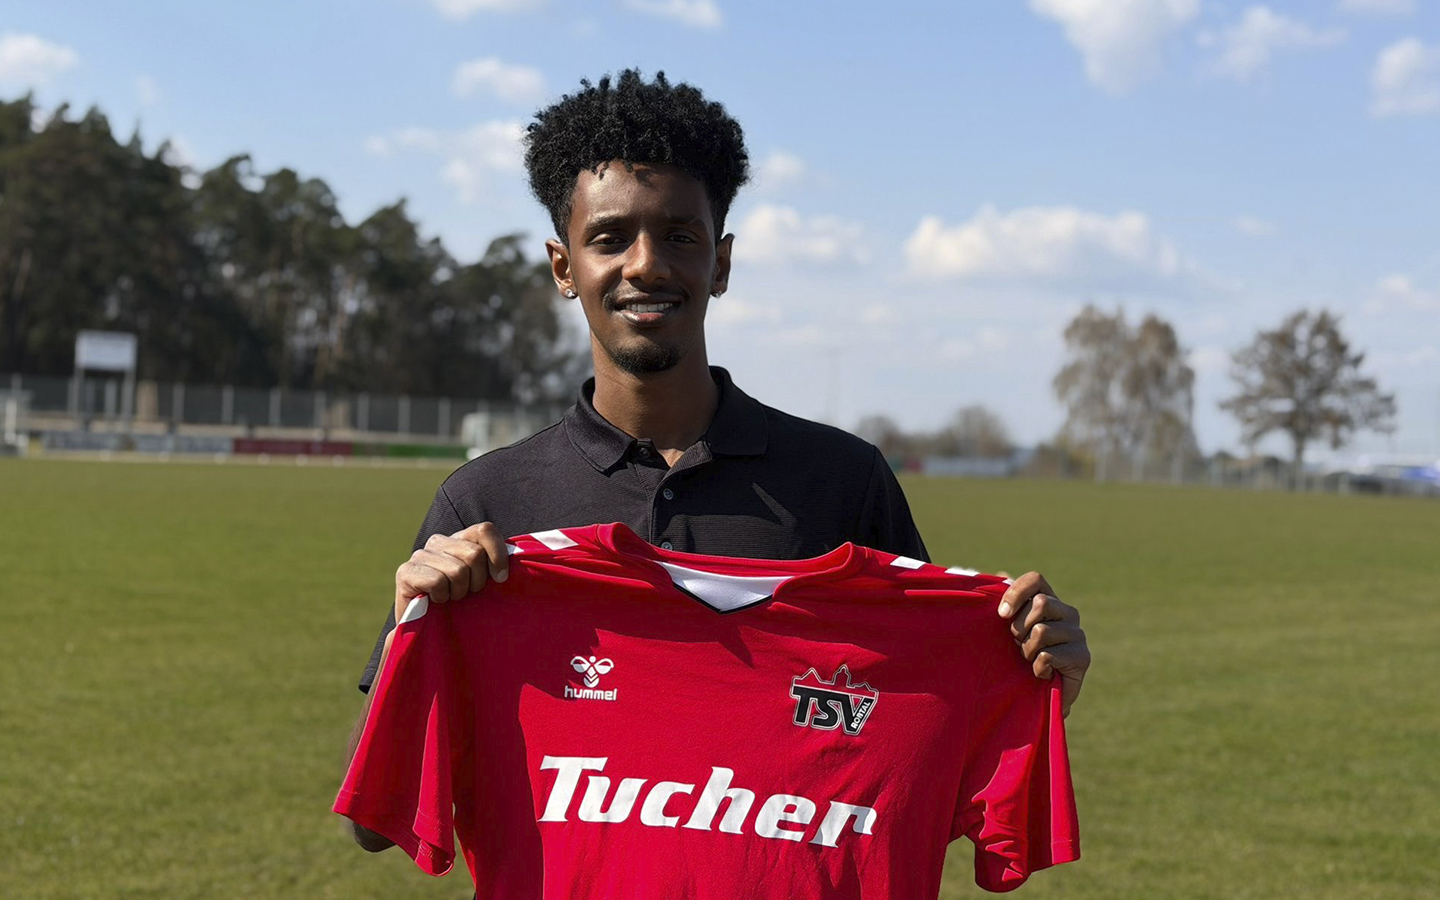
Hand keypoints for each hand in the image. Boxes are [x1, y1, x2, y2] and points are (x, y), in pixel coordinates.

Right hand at [393, 522, 509, 621]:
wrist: (429, 631)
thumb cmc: (464, 605)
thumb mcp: (485, 582)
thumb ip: (498, 565)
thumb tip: (522, 556)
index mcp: (460, 539)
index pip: (484, 530)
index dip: (497, 555)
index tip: (500, 579)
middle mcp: (438, 541)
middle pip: (474, 554)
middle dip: (477, 581)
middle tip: (468, 593)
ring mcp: (420, 555)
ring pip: (457, 570)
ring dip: (459, 592)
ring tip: (451, 598)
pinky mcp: (405, 572)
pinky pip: (437, 582)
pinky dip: (442, 598)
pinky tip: (436, 601)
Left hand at [998, 572, 1088, 717]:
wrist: (1035, 696)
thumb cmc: (1017, 660)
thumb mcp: (1007, 630)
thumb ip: (1006, 604)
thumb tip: (1001, 574)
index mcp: (1049, 600)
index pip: (1036, 579)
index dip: (1017, 592)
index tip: (1002, 615)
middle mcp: (1068, 613)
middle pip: (1040, 604)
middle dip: (1020, 628)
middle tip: (1019, 645)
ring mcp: (1078, 635)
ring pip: (1042, 631)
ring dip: (1027, 651)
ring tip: (1030, 661)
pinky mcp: (1082, 657)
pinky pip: (1048, 655)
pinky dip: (1037, 668)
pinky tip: (1041, 674)